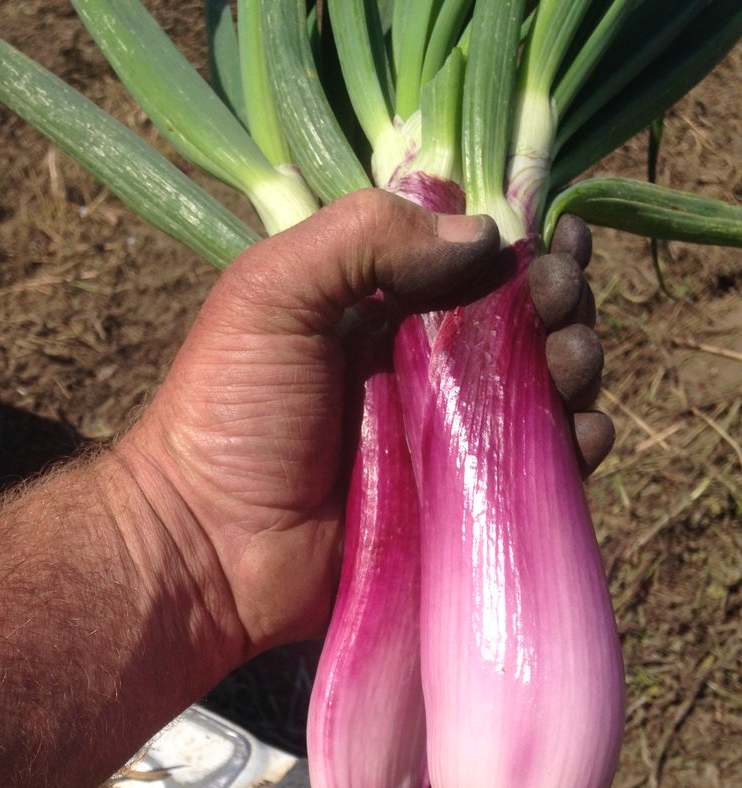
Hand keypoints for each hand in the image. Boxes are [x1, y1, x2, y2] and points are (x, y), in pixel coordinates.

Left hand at [121, 193, 608, 658]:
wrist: (210, 549)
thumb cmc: (230, 414)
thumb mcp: (273, 294)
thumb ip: (364, 238)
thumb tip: (486, 235)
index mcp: (380, 309)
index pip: (475, 263)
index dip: (524, 246)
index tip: (555, 240)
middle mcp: (423, 370)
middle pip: (524, 323)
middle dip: (560, 302)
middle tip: (556, 304)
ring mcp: (448, 443)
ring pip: (545, 394)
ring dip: (577, 366)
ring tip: (570, 364)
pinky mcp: (464, 511)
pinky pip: (540, 475)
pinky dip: (575, 451)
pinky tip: (579, 436)